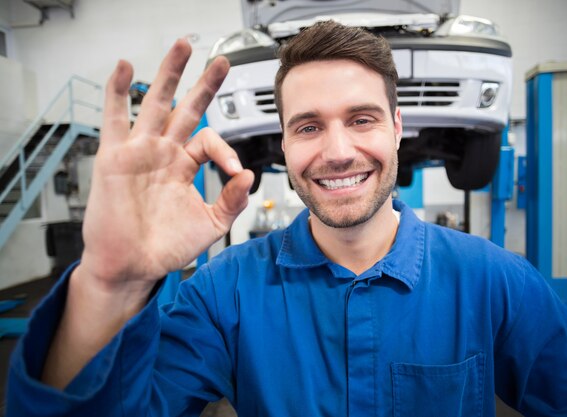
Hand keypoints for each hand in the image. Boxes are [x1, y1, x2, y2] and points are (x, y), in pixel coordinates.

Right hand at [78, 39, 253, 292]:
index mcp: (185, 166)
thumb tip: (249, 175)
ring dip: (169, 75)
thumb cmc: (168, 247)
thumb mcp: (211, 224)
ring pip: (155, 104)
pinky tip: (126, 68)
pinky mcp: (115, 157)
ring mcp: (140, 152)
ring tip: (183, 47)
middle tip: (220, 61)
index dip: (227, 150)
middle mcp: (165, 154)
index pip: (210, 141)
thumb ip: (232, 200)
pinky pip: (115, 119)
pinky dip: (118, 93)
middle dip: (203, 84)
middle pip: (186, 109)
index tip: (236, 172)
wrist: (134, 266)